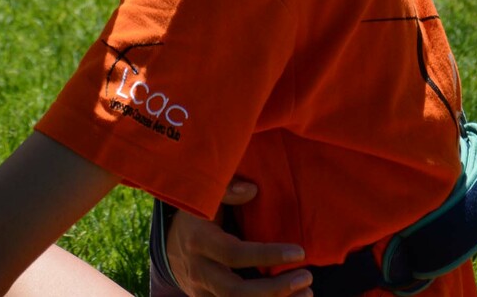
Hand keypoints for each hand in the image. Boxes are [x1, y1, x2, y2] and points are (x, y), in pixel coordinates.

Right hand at [165, 180, 311, 296]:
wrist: (169, 246)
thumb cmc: (197, 216)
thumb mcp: (204, 198)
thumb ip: (227, 190)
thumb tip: (252, 190)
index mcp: (200, 241)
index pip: (234, 254)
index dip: (267, 255)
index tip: (299, 252)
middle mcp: (199, 271)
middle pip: (235, 292)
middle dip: (274, 290)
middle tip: (306, 277)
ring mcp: (202, 292)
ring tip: (306, 292)